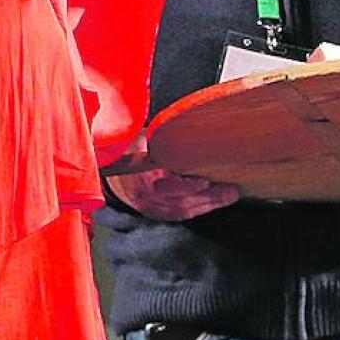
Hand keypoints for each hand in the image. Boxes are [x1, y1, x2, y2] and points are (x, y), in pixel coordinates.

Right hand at [104, 132, 242, 221]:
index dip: (187, 186)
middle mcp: (144, 193)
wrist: (107, 165)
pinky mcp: (152, 212)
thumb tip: (187, 124)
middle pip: (181, 200)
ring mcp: (148, 205)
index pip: (165, 183)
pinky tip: (211, 204)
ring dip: (208, 205)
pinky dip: (196, 210)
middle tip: (232, 191)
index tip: (206, 182)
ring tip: (228, 196)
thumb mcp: (141, 137)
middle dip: (209, 197)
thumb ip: (160, 139)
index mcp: (139, 172)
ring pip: (182, 210)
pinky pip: (177, 215)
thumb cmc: (129, 146)